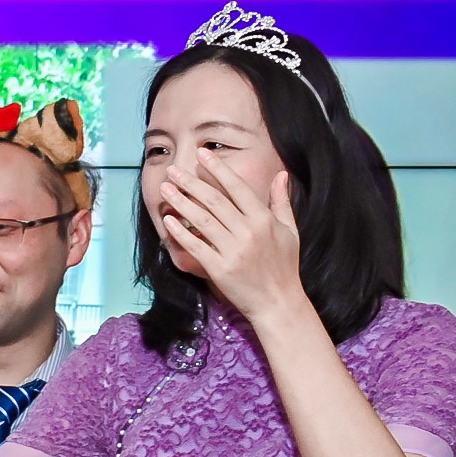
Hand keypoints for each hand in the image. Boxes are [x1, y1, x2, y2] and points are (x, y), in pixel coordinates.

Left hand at [149, 156, 304, 325]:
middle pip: (215, 201)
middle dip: (192, 182)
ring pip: (203, 220)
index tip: (203, 154)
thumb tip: (281, 175)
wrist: (278, 302)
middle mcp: (248, 232)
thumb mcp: (289, 230)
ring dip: (182, 202)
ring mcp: (233, 251)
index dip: (218, 169)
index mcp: (264, 220)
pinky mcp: (220, 269)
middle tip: (174, 169)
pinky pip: (196, 247)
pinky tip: (169, 220)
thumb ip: (282, 201)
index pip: (237, 188)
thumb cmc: (284, 266)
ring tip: (166, 189)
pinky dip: (181, 233)